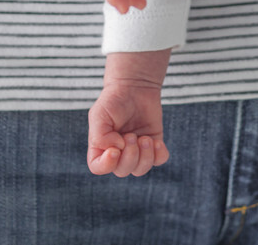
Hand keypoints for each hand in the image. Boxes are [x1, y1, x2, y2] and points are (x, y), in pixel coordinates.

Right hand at [88, 50, 171, 176]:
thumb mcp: (99, 114)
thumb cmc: (114, 100)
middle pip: (122, 170)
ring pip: (141, 169)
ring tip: (145, 138)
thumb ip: (100, 137)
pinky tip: (156, 141)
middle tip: (131, 135)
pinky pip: (159, 160)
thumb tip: (117, 149)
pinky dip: (159, 154)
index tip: (115, 149)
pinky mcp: (153, 144)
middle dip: (130, 155)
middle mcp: (118, 152)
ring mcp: (137, 150)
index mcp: (101, 147)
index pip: (99, 167)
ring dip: (145, 156)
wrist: (135, 86)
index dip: (107, 164)